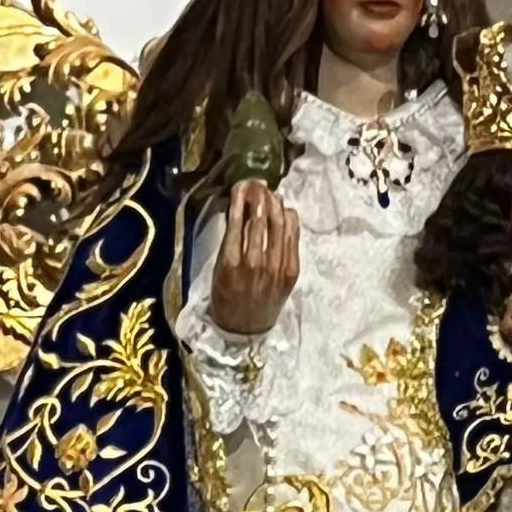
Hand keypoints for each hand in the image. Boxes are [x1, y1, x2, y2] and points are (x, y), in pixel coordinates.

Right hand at [207, 180, 298, 339]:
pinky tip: (285, 211)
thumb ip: (228, 240)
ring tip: (271, 193)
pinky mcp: (291, 271)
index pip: (238, 220)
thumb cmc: (226, 295)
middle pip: (261, 218)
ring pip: (279, 225)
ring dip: (275, 204)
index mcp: (230, 262)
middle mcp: (255, 262)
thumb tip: (238, 208)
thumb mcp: (218, 268)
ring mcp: (276, 267)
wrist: (245, 327)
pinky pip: (293, 238)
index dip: (241, 197)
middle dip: (259, 196)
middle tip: (258, 184)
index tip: (241, 185)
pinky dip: (289, 220)